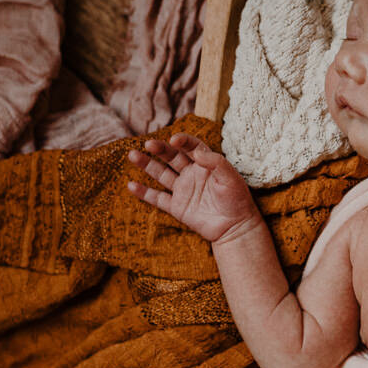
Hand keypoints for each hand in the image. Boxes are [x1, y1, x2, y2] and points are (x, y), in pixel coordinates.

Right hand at [125, 133, 262, 243]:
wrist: (235, 228)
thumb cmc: (237, 200)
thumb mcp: (231, 178)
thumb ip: (216, 162)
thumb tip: (197, 153)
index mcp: (206, 164)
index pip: (191, 146)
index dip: (182, 140)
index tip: (174, 139)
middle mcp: (192, 174)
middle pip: (172, 157)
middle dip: (160, 149)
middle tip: (149, 144)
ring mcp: (183, 190)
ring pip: (161, 174)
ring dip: (147, 164)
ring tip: (132, 155)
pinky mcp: (177, 207)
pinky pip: (158, 198)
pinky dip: (144, 193)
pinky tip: (131, 185)